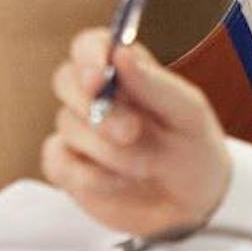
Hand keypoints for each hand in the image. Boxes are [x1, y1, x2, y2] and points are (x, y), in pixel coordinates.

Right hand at [40, 27, 231, 238]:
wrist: (193, 205)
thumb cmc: (193, 148)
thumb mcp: (187, 114)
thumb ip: (154, 84)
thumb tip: (120, 54)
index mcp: (122, 71)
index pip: (89, 45)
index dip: (87, 56)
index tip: (97, 79)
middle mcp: (93, 96)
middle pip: (66, 81)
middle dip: (96, 110)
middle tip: (131, 133)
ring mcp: (77, 131)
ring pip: (68, 126)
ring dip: (107, 150)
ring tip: (145, 167)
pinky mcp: (67, 167)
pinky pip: (58, 163)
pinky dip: (89, 177)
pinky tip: (118, 182)